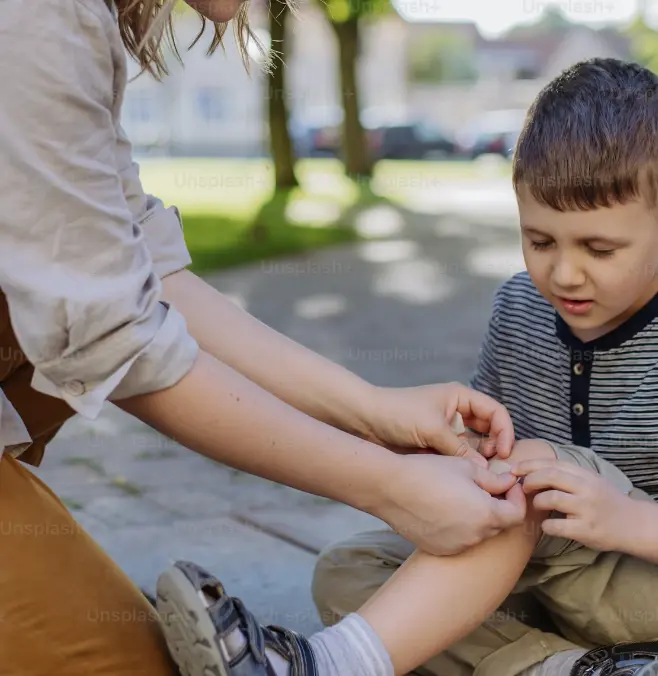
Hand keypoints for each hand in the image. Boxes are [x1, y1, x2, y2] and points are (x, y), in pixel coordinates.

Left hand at [364, 382, 514, 464]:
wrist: (366, 421)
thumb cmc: (398, 414)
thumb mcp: (432, 429)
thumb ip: (460, 449)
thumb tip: (484, 469)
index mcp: (460, 397)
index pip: (496, 412)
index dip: (505, 432)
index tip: (505, 453)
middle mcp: (457, 412)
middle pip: (489, 430)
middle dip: (495, 447)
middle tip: (495, 467)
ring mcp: (448, 429)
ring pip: (475, 445)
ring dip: (481, 459)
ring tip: (483, 475)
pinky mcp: (437, 445)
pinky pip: (459, 455)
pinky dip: (465, 465)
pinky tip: (467, 477)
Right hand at [376, 454, 526, 554]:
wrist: (390, 488)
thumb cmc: (429, 472)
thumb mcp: (466, 468)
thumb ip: (493, 479)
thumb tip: (508, 483)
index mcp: (486, 515)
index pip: (517, 514)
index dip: (517, 498)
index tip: (508, 485)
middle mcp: (474, 537)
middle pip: (498, 524)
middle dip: (497, 506)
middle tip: (483, 487)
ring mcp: (456, 546)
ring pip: (477, 533)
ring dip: (477, 518)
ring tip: (459, 497)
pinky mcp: (438, 549)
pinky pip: (458, 540)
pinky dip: (458, 527)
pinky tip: (442, 510)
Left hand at [512, 458, 634, 551]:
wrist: (633, 524)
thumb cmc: (605, 501)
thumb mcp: (589, 481)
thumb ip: (566, 475)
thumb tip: (532, 471)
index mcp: (585, 474)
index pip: (552, 463)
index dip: (529, 464)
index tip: (514, 469)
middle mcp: (586, 488)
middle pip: (549, 476)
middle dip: (530, 480)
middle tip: (523, 488)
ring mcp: (586, 509)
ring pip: (551, 498)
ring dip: (537, 502)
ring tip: (537, 506)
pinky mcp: (586, 530)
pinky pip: (556, 526)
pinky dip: (546, 525)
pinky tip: (547, 525)